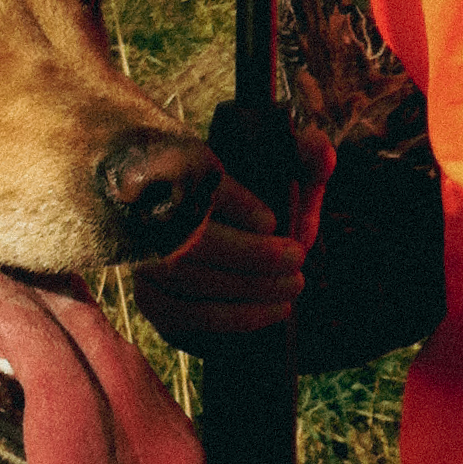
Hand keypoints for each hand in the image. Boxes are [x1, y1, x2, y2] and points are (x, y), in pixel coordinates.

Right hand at [133, 129, 334, 353]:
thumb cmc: (264, 208)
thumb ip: (306, 160)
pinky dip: (232, 317)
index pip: (191, 181)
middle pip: (189, 237)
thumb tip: (318, 146)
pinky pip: (182, 315)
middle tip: (298, 257)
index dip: (231, 202)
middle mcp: (148, 215)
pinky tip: (274, 310)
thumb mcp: (288, 181)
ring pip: (185, 277)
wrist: (235, 254)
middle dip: (250, 253)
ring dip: (247, 287)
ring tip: (295, 284)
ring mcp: (144, 259)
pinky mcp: (150, 299)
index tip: (271, 220)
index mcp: (178, 170)